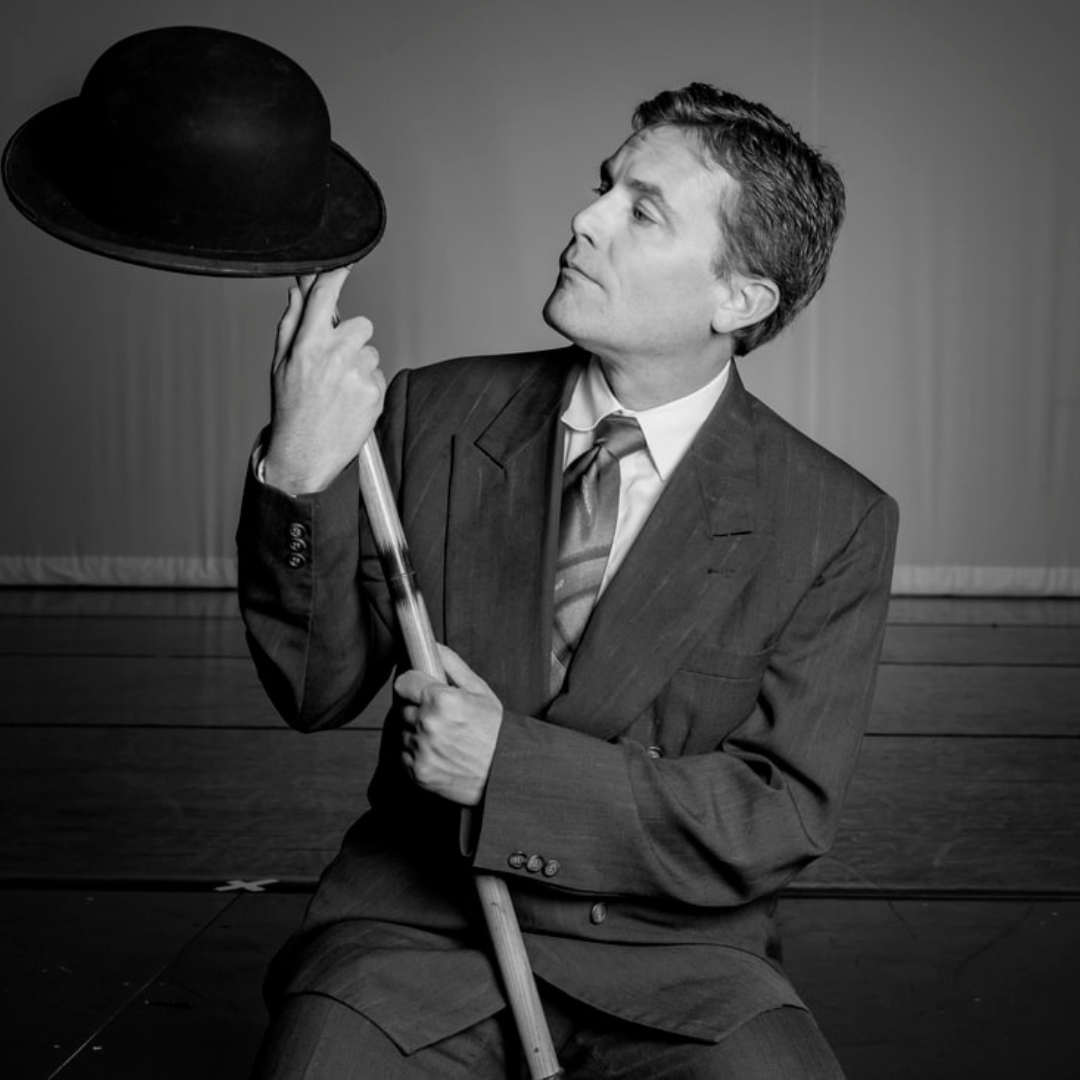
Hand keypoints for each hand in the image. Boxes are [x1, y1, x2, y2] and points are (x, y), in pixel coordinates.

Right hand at [263, 266, 385, 493]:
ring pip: (371, 352)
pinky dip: (367, 385)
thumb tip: (298, 291)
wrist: (304, 453)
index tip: (345, 264)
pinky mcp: (374, 393)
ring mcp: (357, 375)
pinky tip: (349, 401)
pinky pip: (377, 375)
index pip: (326, 297)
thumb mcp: (281, 363)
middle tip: (335, 361)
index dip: (336, 275)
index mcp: (308, 344)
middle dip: (352, 338)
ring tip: (339, 387)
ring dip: (359, 364)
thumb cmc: (291, 407)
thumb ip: (291, 324)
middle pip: (361, 325)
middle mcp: (335, 356)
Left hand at [395, 645, 503, 806]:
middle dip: (417, 709)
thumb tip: (433, 647)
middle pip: (402, 707)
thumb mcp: (480, 691)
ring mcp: (421, 751)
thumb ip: (452, 665)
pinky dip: (416, 753)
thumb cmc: (495, 732)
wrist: (505, 773)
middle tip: (441, 717)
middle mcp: (428, 725)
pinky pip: (403, 755)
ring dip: (416, 732)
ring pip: (402, 732)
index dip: (412, 684)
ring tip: (443, 737)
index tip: (418, 688)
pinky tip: (438, 752)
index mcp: (442, 701)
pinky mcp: (417, 772)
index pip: (403, 682)